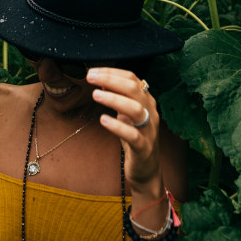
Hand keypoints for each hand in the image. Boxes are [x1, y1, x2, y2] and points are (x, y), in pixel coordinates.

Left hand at [86, 67, 161, 191]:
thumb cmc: (134, 138)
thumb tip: (103, 80)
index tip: (93, 71)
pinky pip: (132, 135)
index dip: (112, 72)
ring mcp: (149, 130)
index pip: (132, 79)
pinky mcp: (144, 147)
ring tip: (96, 94)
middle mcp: (150, 112)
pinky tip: (103, 120)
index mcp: (146, 101)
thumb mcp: (126, 115)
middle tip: (91, 78)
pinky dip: (118, 126)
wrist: (146, 169)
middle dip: (111, 80)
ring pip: (134, 109)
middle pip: (133, 89)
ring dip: (114, 99)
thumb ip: (118, 98)